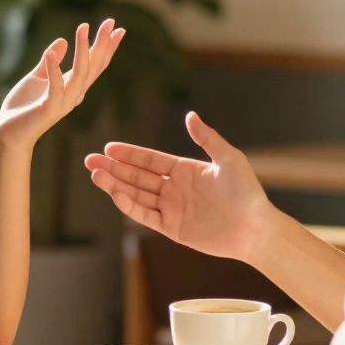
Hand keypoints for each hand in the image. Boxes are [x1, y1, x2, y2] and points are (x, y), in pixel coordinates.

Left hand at [0, 19, 124, 149]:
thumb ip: (50, 62)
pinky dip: (54, 69)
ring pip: (80, 74)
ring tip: (82, 27)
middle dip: (103, 44)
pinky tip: (51, 52)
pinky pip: (55, 87)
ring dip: (83, 50)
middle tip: (110, 22)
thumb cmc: (23, 107)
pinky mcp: (48, 108)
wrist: (8, 133)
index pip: (95, 65)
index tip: (117, 28)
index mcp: (72, 86)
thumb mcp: (37, 77)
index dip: (106, 47)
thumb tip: (62, 41)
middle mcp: (73, 94)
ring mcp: (63, 102)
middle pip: (94, 66)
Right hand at [83, 112, 280, 262]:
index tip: (108, 148)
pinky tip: (115, 193)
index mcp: (185, 170)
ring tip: (95, 175)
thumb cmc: (247, 192)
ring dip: (115, 185)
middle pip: (137, 176)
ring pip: (136, 194)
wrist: (255, 227)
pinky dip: (129, 205)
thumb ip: (207, 138)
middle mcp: (174, 188)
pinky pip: (145, 215)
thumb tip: (190, 116)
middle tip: (89, 161)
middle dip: (113, 168)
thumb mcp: (228, 158)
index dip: (129, 154)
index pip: (150, 160)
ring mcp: (171, 208)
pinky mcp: (172, 228)